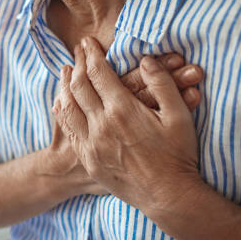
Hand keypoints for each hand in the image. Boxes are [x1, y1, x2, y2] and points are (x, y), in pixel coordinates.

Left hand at [53, 36, 201, 211]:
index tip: (89, 42)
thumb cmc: (178, 155)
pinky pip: (69, 129)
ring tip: (67, 71)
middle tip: (78, 51)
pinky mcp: (88, 159)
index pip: (99, 73)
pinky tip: (61, 102)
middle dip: (78, 63)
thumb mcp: (179, 116)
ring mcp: (91, 144)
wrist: (167, 197)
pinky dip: (62, 111)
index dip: (92, 54)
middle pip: (79, 85)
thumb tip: (146, 60)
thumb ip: (162, 84)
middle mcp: (101, 125)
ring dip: (65, 85)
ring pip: (68, 106)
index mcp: (122, 110)